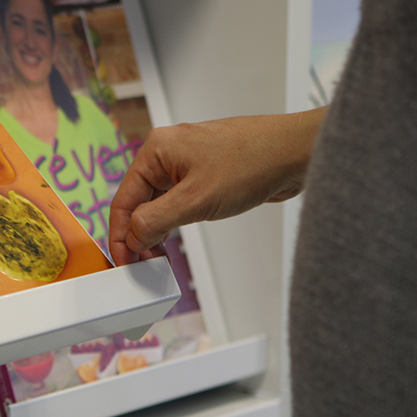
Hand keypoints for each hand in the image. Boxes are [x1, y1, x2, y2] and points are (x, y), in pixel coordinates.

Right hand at [108, 108, 324, 264]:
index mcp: (156, 150)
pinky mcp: (205, 173)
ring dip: (156, 230)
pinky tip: (175, 238)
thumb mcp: (195, 200)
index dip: (120, 235)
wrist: (296, 153)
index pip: (123, 199)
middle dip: (138, 235)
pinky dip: (174, 221)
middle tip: (144, 266)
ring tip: (159, 258)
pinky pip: (178, 200)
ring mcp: (187, 162)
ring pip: (158, 202)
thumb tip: (132, 236)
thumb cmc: (253, 162)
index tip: (124, 263)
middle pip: (138, 201)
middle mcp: (168, 153)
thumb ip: (156, 220)